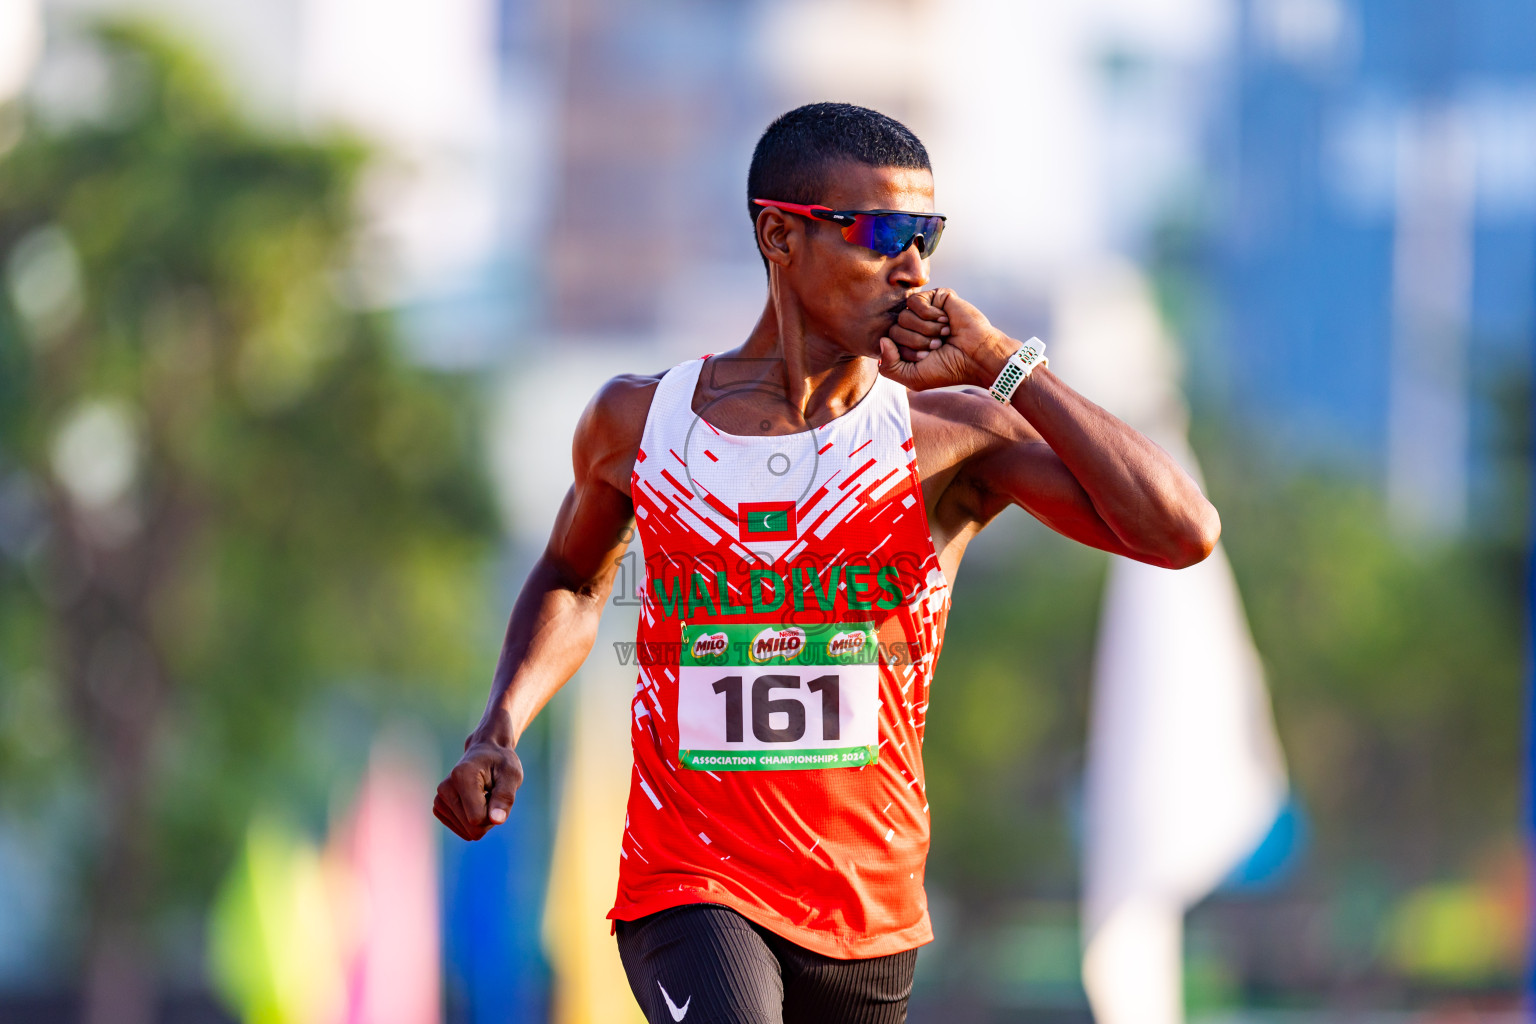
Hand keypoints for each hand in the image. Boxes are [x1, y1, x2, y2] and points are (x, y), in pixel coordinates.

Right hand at [433, 738, 523, 840]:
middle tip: (492, 795)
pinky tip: (474, 802)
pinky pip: (463, 831)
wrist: (486, 753)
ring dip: (482, 818)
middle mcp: (445, 789)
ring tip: (483, 795)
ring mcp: (439, 800)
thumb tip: (497, 820)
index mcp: (461, 777)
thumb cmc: (501, 763)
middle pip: (472, 828)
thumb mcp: (511, 775)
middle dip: (489, 817)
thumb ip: (505, 797)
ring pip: (468, 832)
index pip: (478, 819)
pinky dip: (473, 820)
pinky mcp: (439, 808)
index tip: (497, 792)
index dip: (494, 813)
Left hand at [878, 289, 1021, 391]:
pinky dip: (929, 315)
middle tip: (937, 346)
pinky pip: (914, 301)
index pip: (888, 343)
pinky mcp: (935, 297)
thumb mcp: (913, 378)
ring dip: (926, 330)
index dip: (906, 353)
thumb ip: (889, 367)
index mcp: (906, 345)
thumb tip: (883, 340)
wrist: (977, 356)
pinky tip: (945, 321)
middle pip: (894, 330)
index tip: (926, 358)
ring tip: (943, 334)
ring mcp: (923, 312)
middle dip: (916, 342)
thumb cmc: (948, 369)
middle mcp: (913, 328)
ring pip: (903, 316)